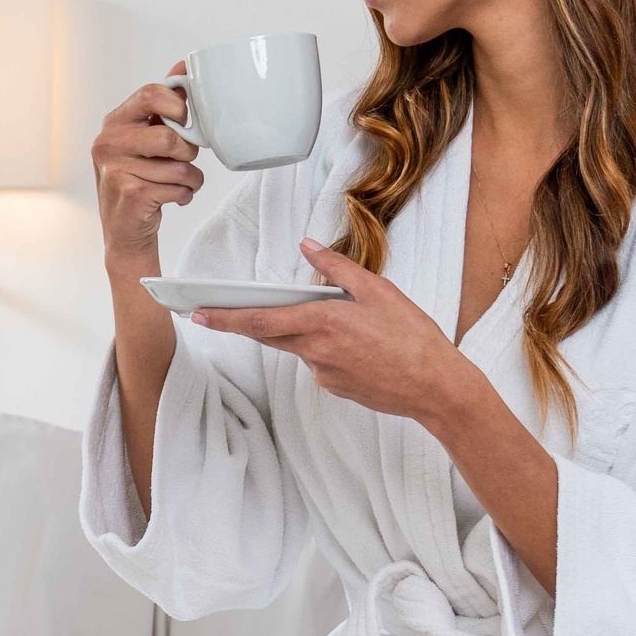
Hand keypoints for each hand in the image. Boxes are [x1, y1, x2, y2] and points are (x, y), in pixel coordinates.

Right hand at [91, 67, 203, 267]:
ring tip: (179, 184)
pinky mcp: (130, 194)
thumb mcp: (145, 138)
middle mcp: (108, 143)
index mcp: (114, 123)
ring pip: (180, 167)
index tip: (185, 121)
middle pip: (170, 136)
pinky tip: (172, 198)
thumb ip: (162, 104)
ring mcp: (116, 170)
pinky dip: (185, 195)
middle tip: (183, 160)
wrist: (123, 231)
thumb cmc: (138, 180)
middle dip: (188, 152)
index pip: (150, 94)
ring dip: (191, 179)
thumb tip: (183, 68)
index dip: (178, 106)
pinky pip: (178, 188)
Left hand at [189, 239, 476, 422]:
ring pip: (300, 347)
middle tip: (219, 311)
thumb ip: (337, 269)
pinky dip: (330, 349)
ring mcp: (323, 374)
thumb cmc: (414, 336)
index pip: (261, 320)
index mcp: (322, 322)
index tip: (199, 315)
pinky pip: (320, 363)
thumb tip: (308, 247)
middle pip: (271, 334)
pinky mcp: (335, 388)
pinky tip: (362, 347)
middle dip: (245, 322)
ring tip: (352, 326)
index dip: (226, 318)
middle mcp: (315, 351)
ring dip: (307, 332)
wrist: (437, 387)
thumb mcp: (379, 290)